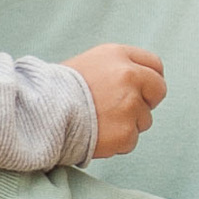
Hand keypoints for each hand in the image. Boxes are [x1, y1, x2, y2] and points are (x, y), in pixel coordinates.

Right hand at [68, 41, 165, 158]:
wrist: (40, 113)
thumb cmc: (59, 89)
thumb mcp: (90, 64)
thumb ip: (118, 69)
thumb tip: (141, 82)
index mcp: (119, 56)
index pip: (155, 65)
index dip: (150, 80)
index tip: (143, 90)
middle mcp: (129, 77)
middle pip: (158, 91)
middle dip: (146, 102)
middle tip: (123, 110)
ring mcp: (129, 105)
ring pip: (144, 120)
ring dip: (127, 124)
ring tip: (98, 122)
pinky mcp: (125, 132)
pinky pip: (131, 141)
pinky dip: (116, 142)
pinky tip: (96, 135)